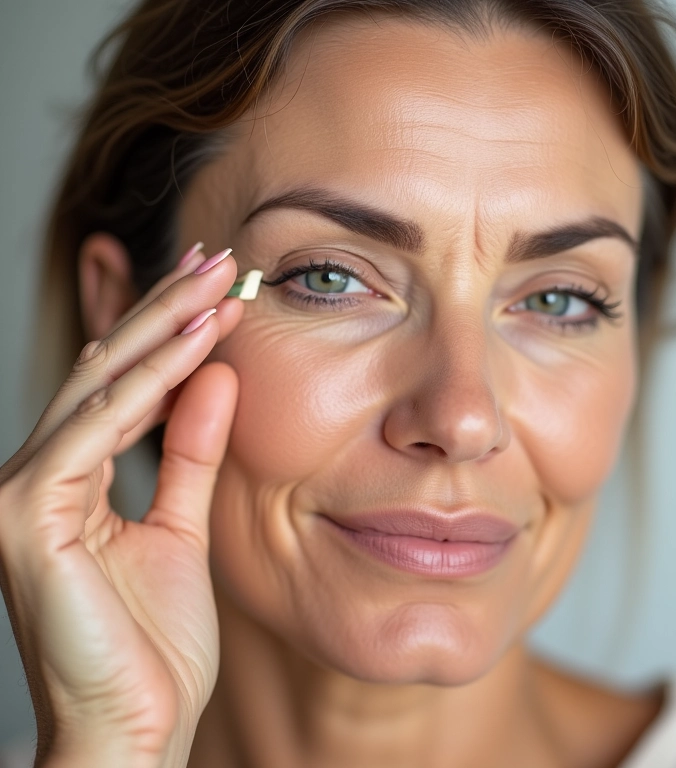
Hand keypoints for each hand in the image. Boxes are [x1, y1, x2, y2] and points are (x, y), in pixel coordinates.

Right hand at [0, 247, 242, 767]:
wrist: (136, 729)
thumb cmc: (155, 643)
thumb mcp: (184, 526)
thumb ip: (190, 453)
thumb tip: (214, 379)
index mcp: (70, 481)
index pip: (124, 387)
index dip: (171, 333)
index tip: (217, 288)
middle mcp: (36, 475)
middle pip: (111, 369)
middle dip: (167, 308)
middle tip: (217, 256)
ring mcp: (23, 492)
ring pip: (102, 384)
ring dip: (164, 326)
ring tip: (217, 279)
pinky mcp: (28, 515)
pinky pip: (99, 429)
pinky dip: (150, 382)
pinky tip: (196, 340)